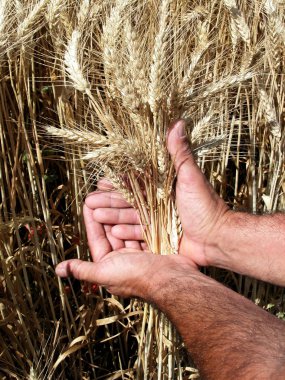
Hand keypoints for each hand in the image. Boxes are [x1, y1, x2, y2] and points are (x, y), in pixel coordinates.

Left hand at [56, 202, 193, 296]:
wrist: (173, 280)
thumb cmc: (138, 278)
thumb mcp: (105, 273)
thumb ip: (83, 270)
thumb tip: (58, 269)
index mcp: (109, 265)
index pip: (96, 238)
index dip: (91, 221)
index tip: (87, 202)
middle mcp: (123, 258)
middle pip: (112, 230)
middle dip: (106, 212)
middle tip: (101, 194)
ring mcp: (139, 251)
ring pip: (127, 227)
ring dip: (121, 212)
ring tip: (117, 194)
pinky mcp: (153, 244)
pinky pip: (141, 228)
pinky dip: (138, 216)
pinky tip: (136, 203)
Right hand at [89, 120, 230, 267]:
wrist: (218, 239)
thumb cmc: (206, 206)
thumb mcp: (191, 177)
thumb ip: (180, 153)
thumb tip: (178, 122)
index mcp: (165, 187)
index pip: (136, 182)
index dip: (119, 182)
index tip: (101, 181)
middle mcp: (160, 203)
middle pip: (130, 201)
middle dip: (110, 200)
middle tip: (90, 201)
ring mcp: (160, 221)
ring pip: (132, 217)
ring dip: (114, 216)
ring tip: (96, 215)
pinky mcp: (161, 237)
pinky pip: (141, 234)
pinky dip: (127, 233)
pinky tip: (114, 233)